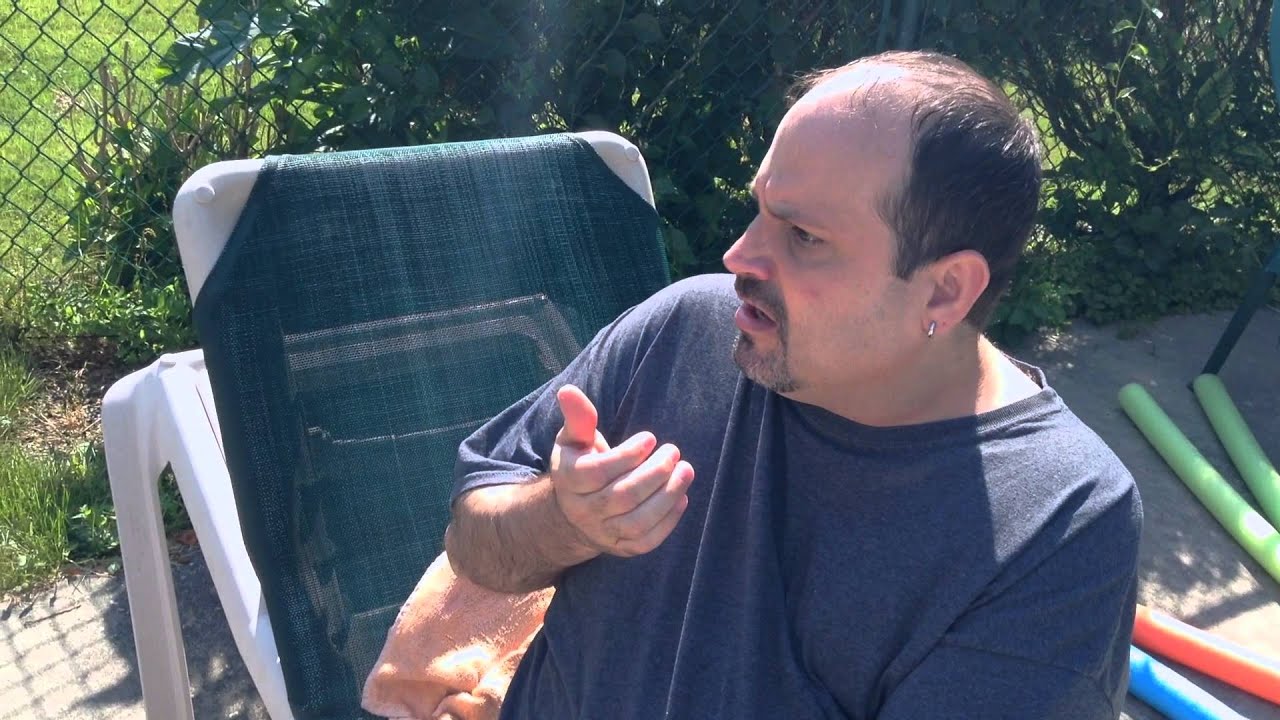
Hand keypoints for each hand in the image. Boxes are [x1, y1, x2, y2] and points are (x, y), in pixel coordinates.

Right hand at [549, 384, 693, 556]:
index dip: (628, 455)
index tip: (650, 438)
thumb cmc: (581, 463)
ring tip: (685, 471)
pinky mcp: (622, 548)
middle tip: (674, 452)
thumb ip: (578, 417)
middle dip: (654, 473)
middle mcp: (583, 511)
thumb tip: (568, 391)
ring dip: (667, 496)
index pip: (598, 472)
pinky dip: (668, 522)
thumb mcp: (574, 439)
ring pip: (636, 522)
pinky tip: (682, 497)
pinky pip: (646, 542)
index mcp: (570, 480)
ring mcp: (603, 533)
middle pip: (622, 496)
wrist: (572, 514)